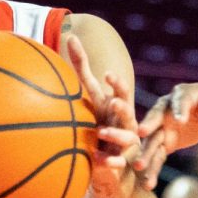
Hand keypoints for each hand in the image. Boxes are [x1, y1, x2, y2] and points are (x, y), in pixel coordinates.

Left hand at [66, 34, 142, 191]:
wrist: (114, 161)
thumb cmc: (100, 120)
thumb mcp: (91, 96)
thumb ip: (83, 69)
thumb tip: (71, 34)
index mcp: (115, 105)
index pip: (118, 91)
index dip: (115, 83)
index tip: (107, 74)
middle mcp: (124, 121)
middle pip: (126, 111)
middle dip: (121, 106)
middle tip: (113, 102)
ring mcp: (125, 141)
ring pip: (126, 137)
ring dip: (115, 133)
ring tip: (100, 131)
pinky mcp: (122, 160)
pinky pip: (118, 163)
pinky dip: (111, 162)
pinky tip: (101, 161)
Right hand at [135, 82, 197, 188]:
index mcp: (183, 94)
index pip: (180, 101)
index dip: (180, 109)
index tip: (180, 120)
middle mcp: (167, 109)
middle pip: (156, 118)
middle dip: (149, 126)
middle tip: (142, 134)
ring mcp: (163, 126)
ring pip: (152, 141)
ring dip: (145, 154)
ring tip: (139, 168)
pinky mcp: (165, 142)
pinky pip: (157, 156)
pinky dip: (152, 169)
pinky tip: (147, 183)